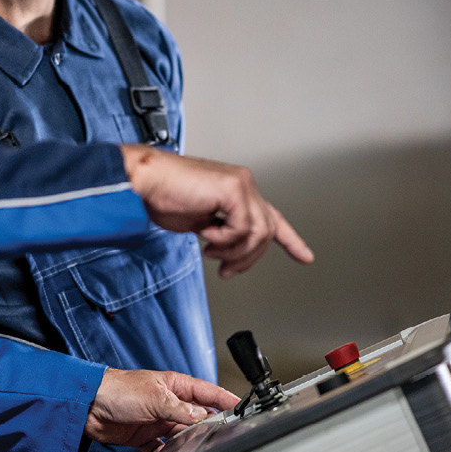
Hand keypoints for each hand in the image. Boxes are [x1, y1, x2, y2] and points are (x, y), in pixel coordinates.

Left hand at [85, 368, 240, 451]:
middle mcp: (168, 402)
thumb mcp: (156, 398)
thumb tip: (204, 417)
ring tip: (199, 450)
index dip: (225, 399)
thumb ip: (182, 410)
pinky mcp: (143, 436)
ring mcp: (156, 420)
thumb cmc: (118, 390)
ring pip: (181, 434)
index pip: (207, 393)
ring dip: (188, 442)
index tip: (242, 407)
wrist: (87, 405)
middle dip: (209, 425)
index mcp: (174, 386)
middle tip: (223, 436)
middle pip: (197, 416)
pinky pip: (161, 448)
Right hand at [119, 146, 314, 277]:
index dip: (290, 240)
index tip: (305, 256)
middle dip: (248, 258)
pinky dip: (223, 240)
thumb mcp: (201, 221)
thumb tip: (231, 252)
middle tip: (226, 269)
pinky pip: (243, 229)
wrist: (145, 182)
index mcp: (237, 191)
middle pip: (267, 231)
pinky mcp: (233, 189)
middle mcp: (243, 185)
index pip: (272, 216)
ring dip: (234, 251)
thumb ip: (223, 231)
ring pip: (259, 233)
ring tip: (211, 250)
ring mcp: (241, 185)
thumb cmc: (163, 197)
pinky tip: (206, 233)